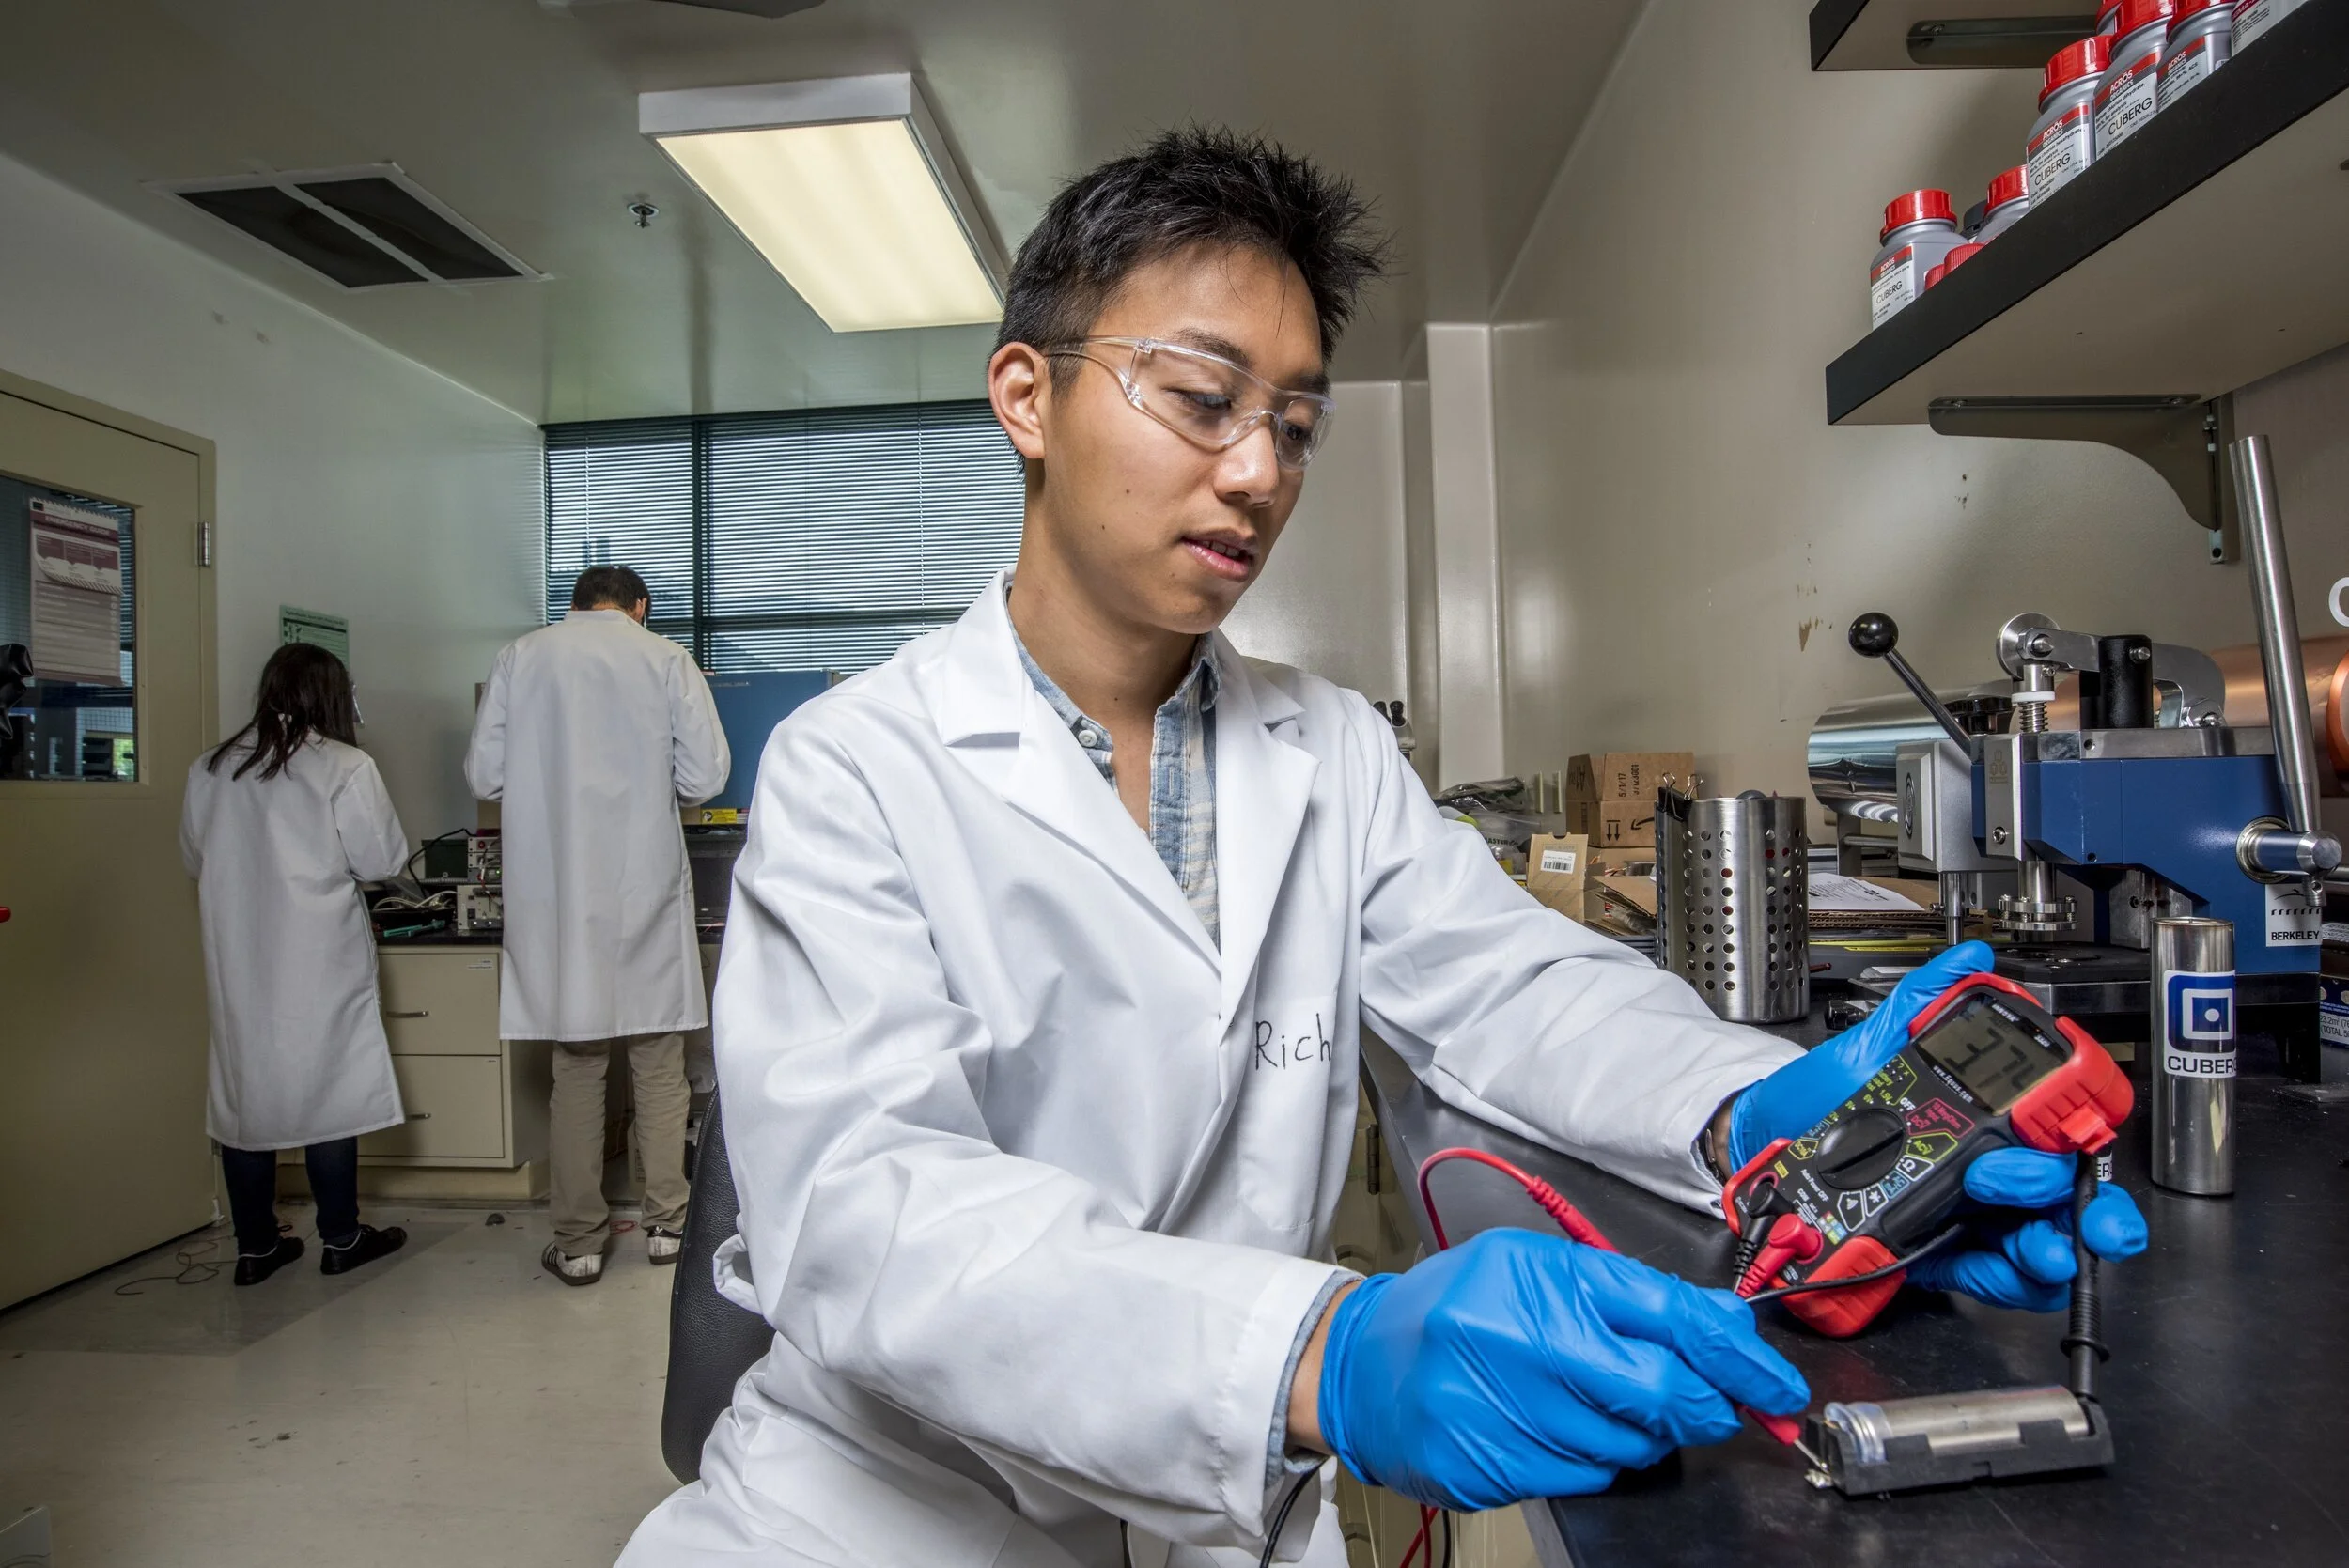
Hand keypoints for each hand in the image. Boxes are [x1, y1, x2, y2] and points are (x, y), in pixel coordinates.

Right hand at [1315, 1229, 1806, 1510]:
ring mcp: (1496, 1413)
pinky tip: (1559, 1429)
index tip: (1778, 1387)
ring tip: (1600, 1403)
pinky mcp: (1484, 1469)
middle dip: (1703, 1406)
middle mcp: (1514, 1344)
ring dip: (1642, 1434)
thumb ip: (1634, 1295)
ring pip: (1627, 1447)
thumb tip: (1726, 1324)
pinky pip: (1581, 1478)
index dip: (1738, 1359)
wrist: (1356, 1363)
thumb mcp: (1539, 1271)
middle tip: (1715, 1407)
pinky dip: (1592, 1460)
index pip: (1668, 1320)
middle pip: (1658, 1393)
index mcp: (1534, 1282)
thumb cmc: (1454, 1309)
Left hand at [1725, 940, 2148, 1313]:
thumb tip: (1968, 961)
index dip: (2089, 1134)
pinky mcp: (1931, 1251)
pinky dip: (2003, 1278)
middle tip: (2057, 1198)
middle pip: (2060, 1195)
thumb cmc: (1821, 1095)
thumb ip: (1922, 1000)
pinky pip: (1984, 1275)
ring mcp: (1962, 1212)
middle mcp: (1982, 1167)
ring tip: (2042, 1248)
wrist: (1759, 1140)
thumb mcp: (1872, 1043)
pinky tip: (2007, 1267)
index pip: (2057, 1129)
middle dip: (2085, 1208)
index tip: (2086, 1136)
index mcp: (1981, 1117)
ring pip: (2034, 1241)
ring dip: (2050, 1248)